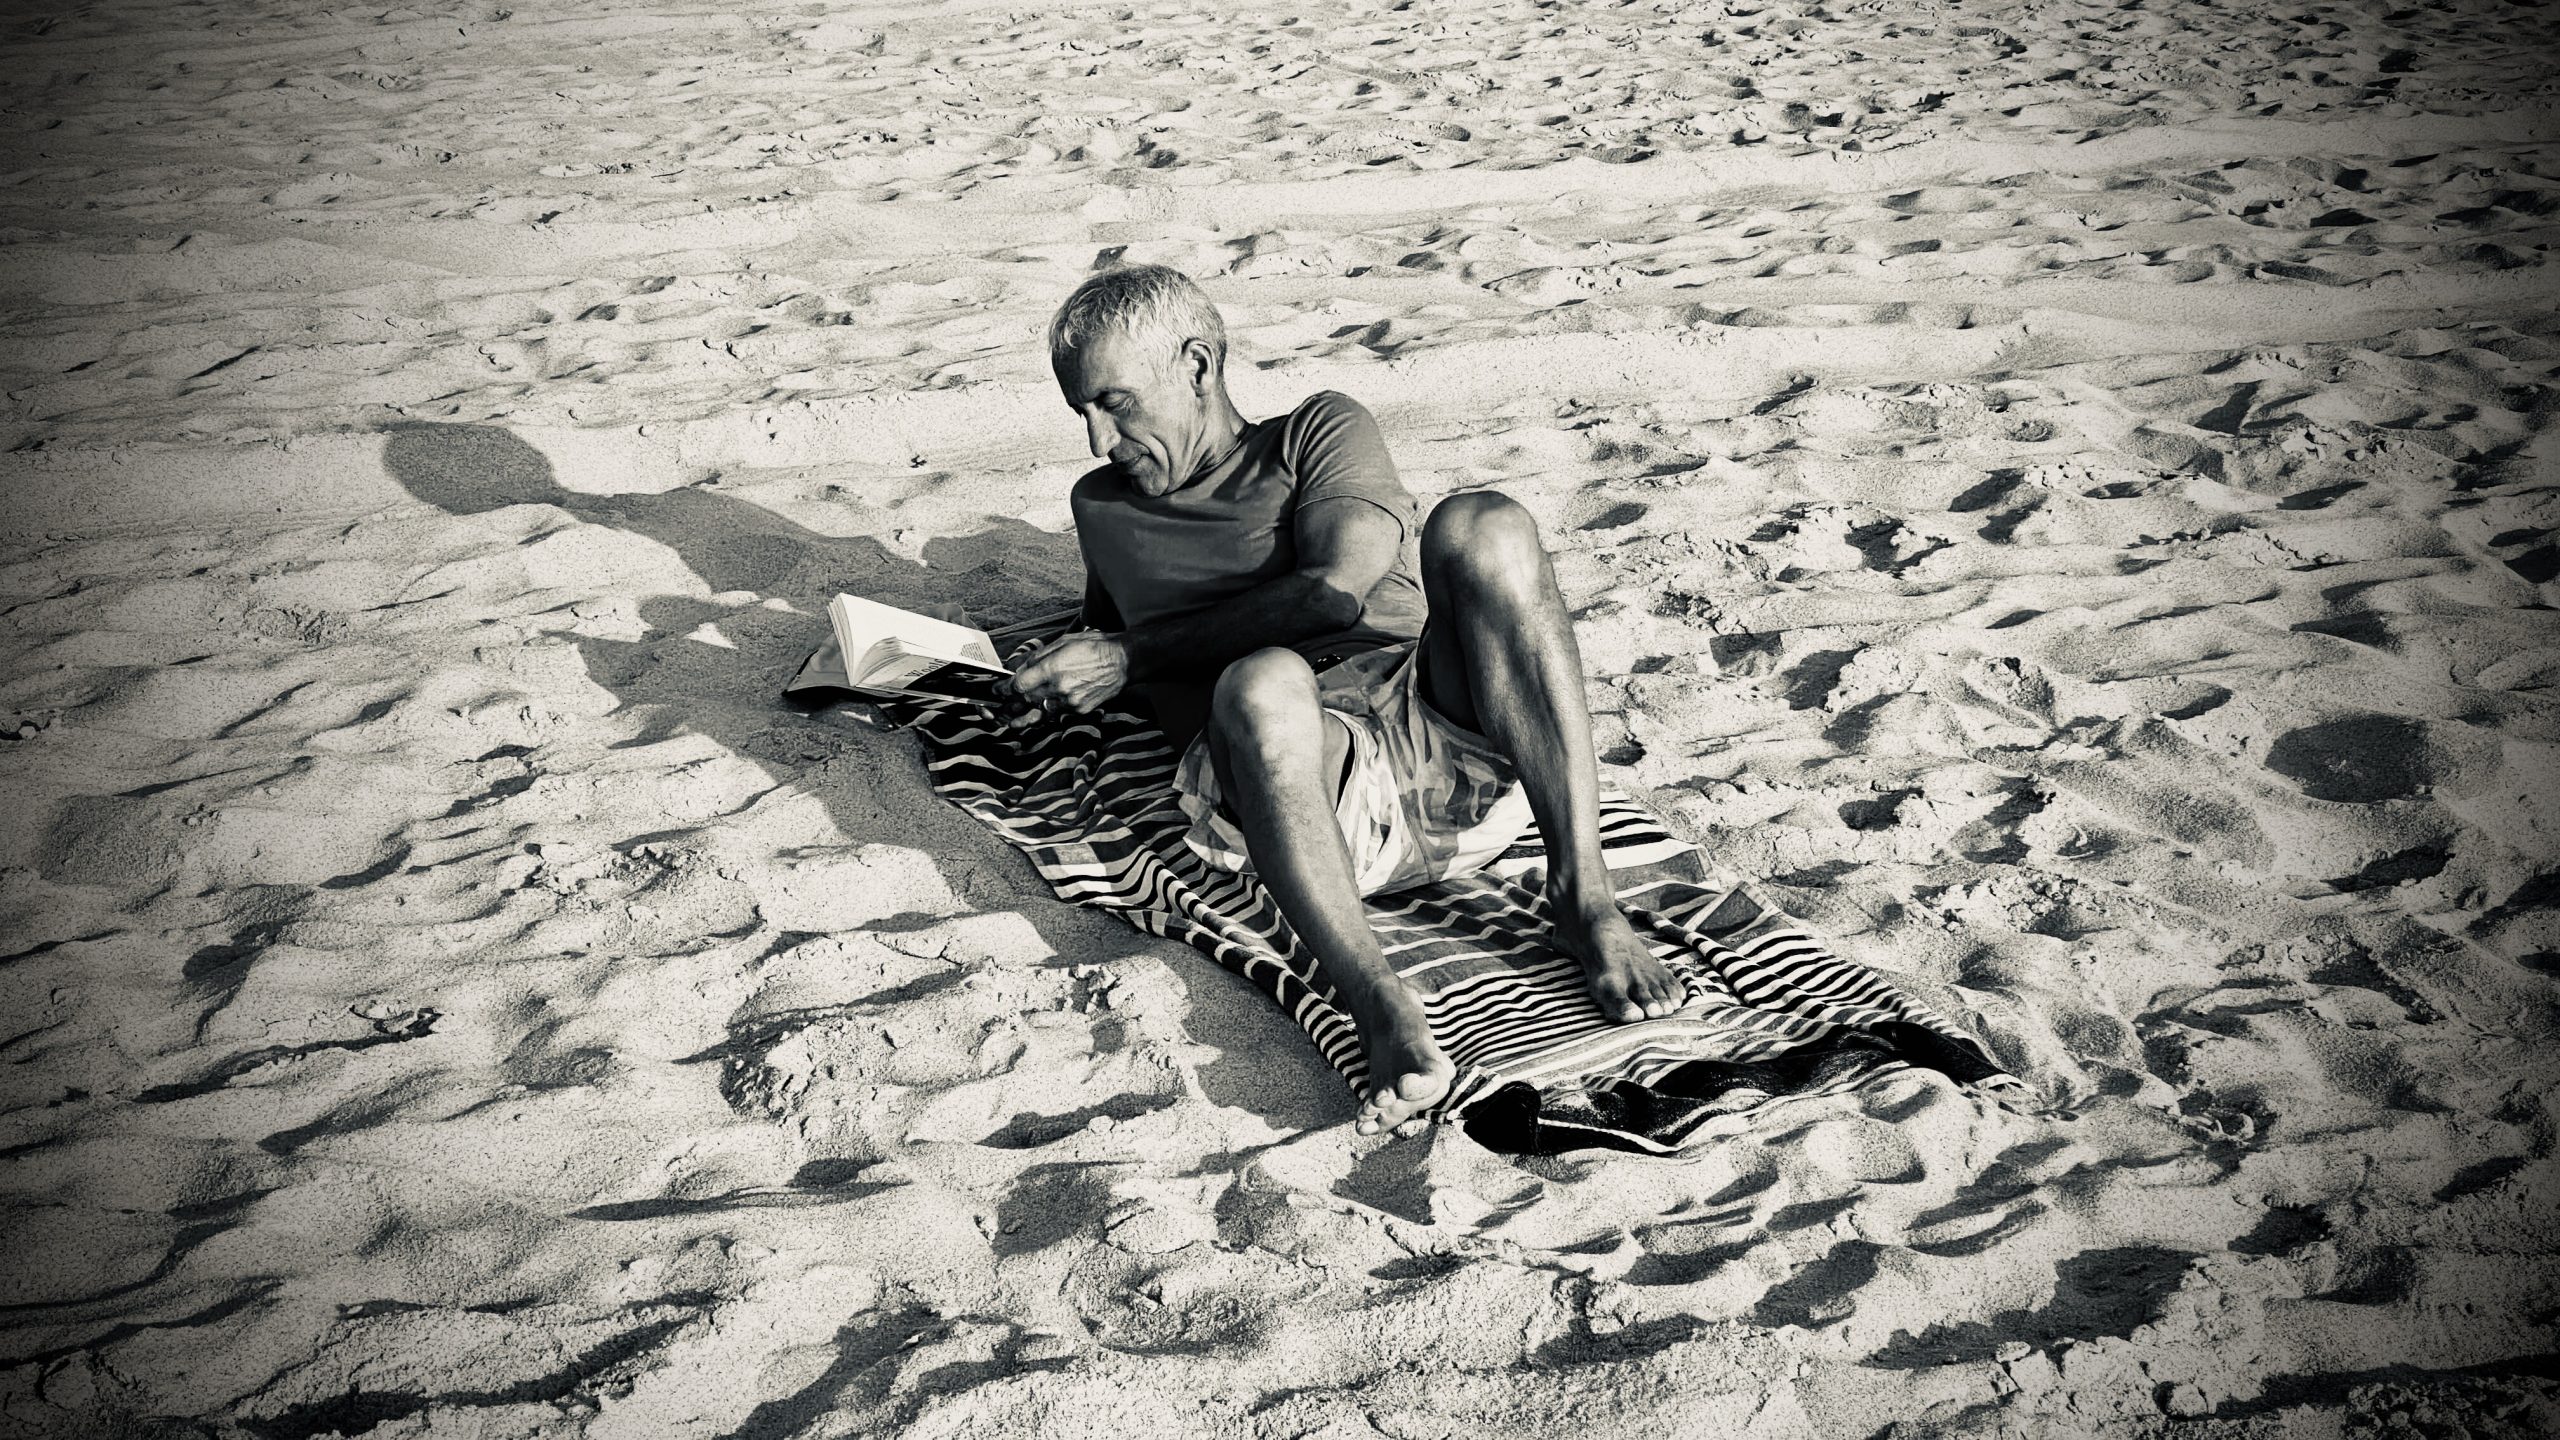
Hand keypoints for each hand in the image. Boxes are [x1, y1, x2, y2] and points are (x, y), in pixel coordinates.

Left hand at [1006, 631, 1129, 715]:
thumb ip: (1038, 657)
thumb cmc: (1094, 647)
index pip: (1018, 685)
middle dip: (1014, 700)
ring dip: (1029, 709)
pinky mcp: (1079, 710)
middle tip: (1003, 703)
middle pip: (1026, 700)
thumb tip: (1019, 667)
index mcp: (1052, 668)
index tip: (997, 690)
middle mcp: (1059, 688)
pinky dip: (1049, 709)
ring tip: (1015, 717)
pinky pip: (1057, 713)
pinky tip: (1045, 707)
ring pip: (1040, 710)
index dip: (1004, 689)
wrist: (1123, 661)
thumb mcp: (1063, 642)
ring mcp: (1070, 702)